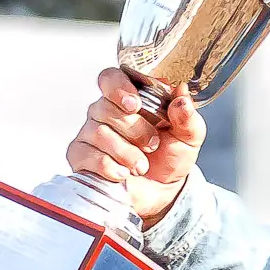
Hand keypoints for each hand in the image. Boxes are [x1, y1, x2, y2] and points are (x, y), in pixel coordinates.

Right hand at [64, 67, 206, 227]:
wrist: (161, 191)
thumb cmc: (170, 157)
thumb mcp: (188, 137)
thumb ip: (187, 116)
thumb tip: (182, 94)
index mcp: (129, 98)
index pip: (110, 78)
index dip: (119, 87)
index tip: (135, 104)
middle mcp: (104, 112)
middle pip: (107, 107)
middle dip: (135, 129)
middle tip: (153, 145)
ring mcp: (90, 134)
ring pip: (100, 133)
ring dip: (127, 153)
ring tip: (142, 166)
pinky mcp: (81, 156)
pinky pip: (88, 155)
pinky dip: (110, 167)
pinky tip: (123, 174)